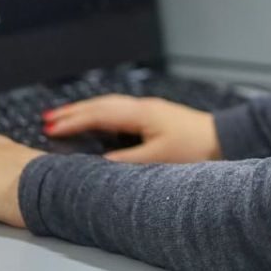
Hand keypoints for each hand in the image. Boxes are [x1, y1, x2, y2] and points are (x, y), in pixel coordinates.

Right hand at [43, 95, 220, 163]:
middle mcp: (142, 106)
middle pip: (100, 105)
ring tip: (63, 118)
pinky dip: (100, 114)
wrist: (224, 140)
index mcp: (141, 113)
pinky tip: (95, 121)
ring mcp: (148, 109)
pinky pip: (118, 110)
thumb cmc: (195, 149)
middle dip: (73, 112)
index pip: (99, 114)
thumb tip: (96, 164)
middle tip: (47, 119)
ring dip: (85, 111)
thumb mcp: (158, 160)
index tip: (50, 127)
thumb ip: (126, 162)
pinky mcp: (153, 115)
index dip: (73, 121)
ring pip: (108, 106)